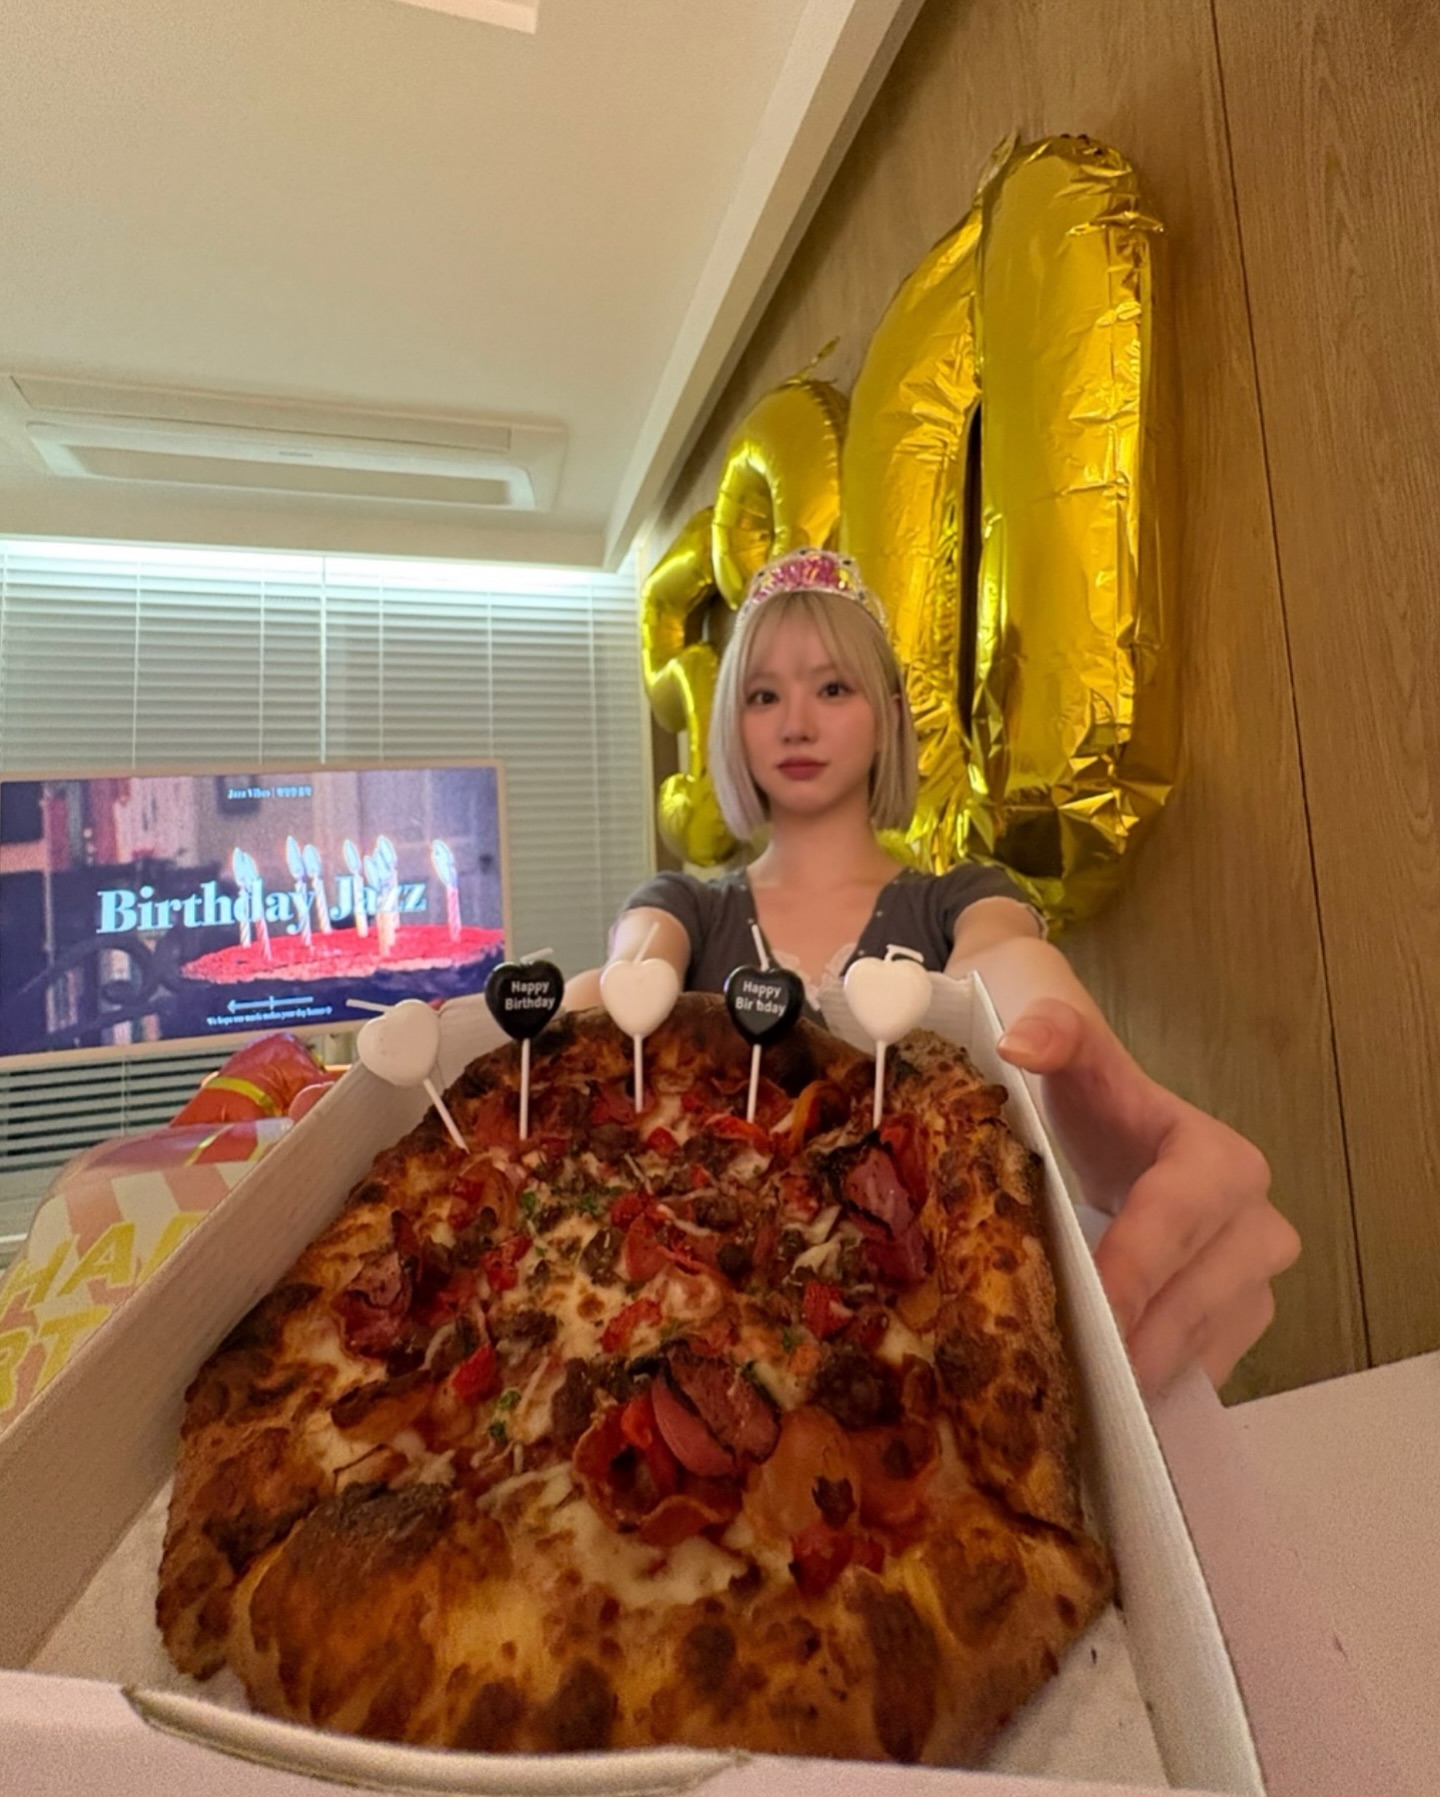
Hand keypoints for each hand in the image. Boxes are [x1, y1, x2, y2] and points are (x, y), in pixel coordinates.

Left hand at [996, 997, 1300, 1396]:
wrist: (1123, 1134)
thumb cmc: (1098, 1103)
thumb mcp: (1076, 1063)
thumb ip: (1054, 1033)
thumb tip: (1021, 1041)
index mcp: (1220, 1162)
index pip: (1175, 1223)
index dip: (1134, 1270)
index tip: (1093, 1313)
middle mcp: (1256, 1224)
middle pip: (1195, 1296)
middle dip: (1136, 1338)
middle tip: (1077, 1378)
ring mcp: (1255, 1281)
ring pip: (1204, 1341)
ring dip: (1147, 1370)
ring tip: (1085, 1394)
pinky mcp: (1238, 1324)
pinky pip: (1204, 1366)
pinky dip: (1157, 1383)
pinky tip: (1107, 1399)